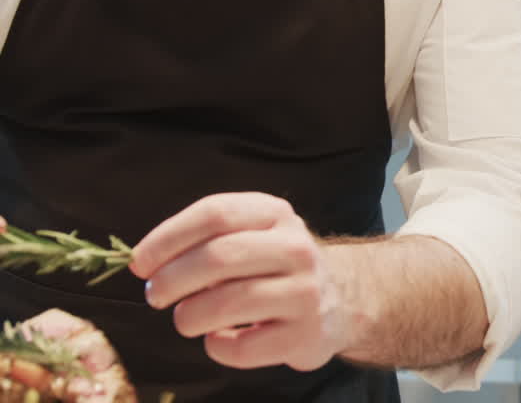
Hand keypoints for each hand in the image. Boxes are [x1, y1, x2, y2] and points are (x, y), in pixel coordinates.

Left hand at [130, 193, 354, 371]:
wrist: (339, 299)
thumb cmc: (273, 266)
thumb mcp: (252, 234)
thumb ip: (205, 239)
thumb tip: (144, 262)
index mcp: (276, 214)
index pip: (215, 214)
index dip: (168, 238)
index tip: (140, 263)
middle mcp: (296, 248)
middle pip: (219, 257)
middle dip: (172, 280)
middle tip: (155, 295)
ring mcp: (305, 292)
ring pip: (227, 303)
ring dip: (188, 316)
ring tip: (185, 319)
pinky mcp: (305, 335)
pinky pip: (242, 347)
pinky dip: (216, 347)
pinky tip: (219, 339)